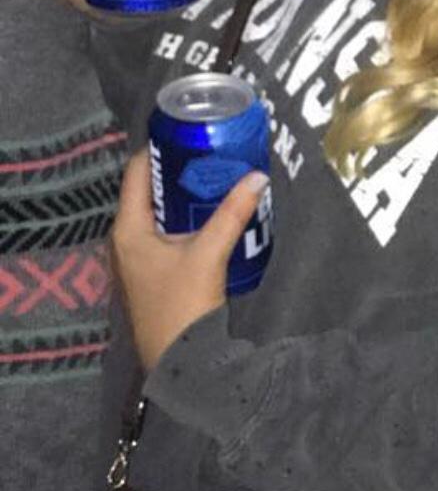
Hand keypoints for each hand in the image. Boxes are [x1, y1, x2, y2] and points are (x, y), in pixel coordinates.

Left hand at [112, 147, 268, 371]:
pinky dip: (188, 214)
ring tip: (218, 172)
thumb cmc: (182, 304)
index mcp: (128, 229)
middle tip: (212, 147)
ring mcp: (139, 257)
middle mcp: (127, 239)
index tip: (188, 129)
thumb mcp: (209, 253)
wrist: (181, 361)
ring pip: (161, 211)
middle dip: (179, 168)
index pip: (137, 173)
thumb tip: (257, 176)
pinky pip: (168, 229)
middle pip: (150, 189)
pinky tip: (215, 210)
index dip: (159, 147)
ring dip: (185, 193)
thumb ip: (233, 213)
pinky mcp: (155, 270)